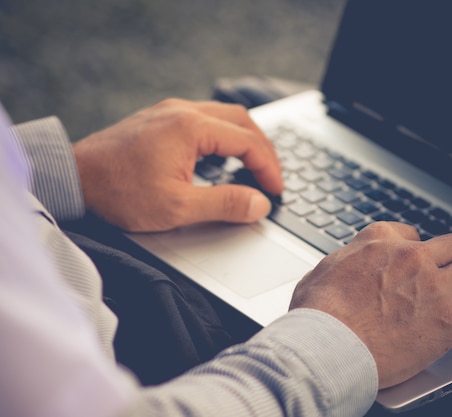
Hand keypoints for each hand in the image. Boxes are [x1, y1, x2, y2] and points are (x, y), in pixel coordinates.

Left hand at [73, 98, 282, 231]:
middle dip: (263, 149)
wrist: (73, 179)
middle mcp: (182, 111)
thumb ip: (225, 204)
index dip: (268, 168)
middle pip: (241, 121)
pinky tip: (222, 157)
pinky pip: (204, 119)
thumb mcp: (177, 207)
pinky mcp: (159, 119)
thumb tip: (259, 204)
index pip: (248, 142)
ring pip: (223, 117)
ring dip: (244, 140)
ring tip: (254, 167)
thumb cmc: (119, 192)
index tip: (276, 191)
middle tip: (272, 176)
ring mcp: (169, 112)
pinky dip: (223, 137)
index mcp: (191, 127)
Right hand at [289, 222, 451, 388]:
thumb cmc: (318, 314)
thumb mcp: (323, 271)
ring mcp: (434, 286)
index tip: (424, 261)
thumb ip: (344, 261)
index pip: (412, 234)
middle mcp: (412, 257)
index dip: (422, 248)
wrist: (327, 345)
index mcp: (380, 242)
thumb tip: (346, 264)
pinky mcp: (449, 319)